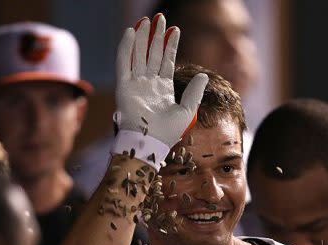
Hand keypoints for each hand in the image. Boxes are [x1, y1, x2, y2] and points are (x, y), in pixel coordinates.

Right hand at [112, 13, 208, 168]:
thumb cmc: (168, 132)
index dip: (170, 45)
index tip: (175, 29)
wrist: (149, 143)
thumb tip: (204, 76)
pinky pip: (123, 62)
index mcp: (163, 89)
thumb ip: (194, 92)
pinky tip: (131, 32)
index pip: (166, 61)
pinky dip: (126, 47)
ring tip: (147, 20)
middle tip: (160, 18)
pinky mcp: (123, 86)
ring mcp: (135, 84)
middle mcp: (148, 84)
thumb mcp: (187, 110)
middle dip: (156, 36)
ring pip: (139, 55)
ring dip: (142, 37)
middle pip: (152, 54)